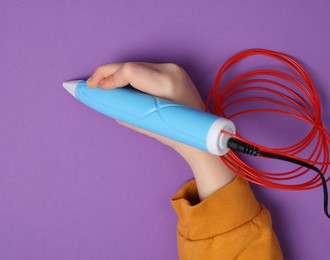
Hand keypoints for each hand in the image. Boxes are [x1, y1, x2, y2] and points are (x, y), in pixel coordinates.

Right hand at [86, 62, 204, 152]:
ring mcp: (173, 68)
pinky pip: (145, 69)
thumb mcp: (146, 124)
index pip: (130, 71)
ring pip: (136, 65)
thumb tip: (106, 99)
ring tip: (102, 85)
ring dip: (118, 74)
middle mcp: (171, 70)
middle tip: (91, 84)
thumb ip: (124, 109)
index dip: (109, 77)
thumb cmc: (175, 133)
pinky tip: (118, 83)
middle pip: (131, 64)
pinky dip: (130, 76)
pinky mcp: (173, 70)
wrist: (198, 133)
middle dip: (108, 72)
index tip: (97, 88)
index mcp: (167, 83)